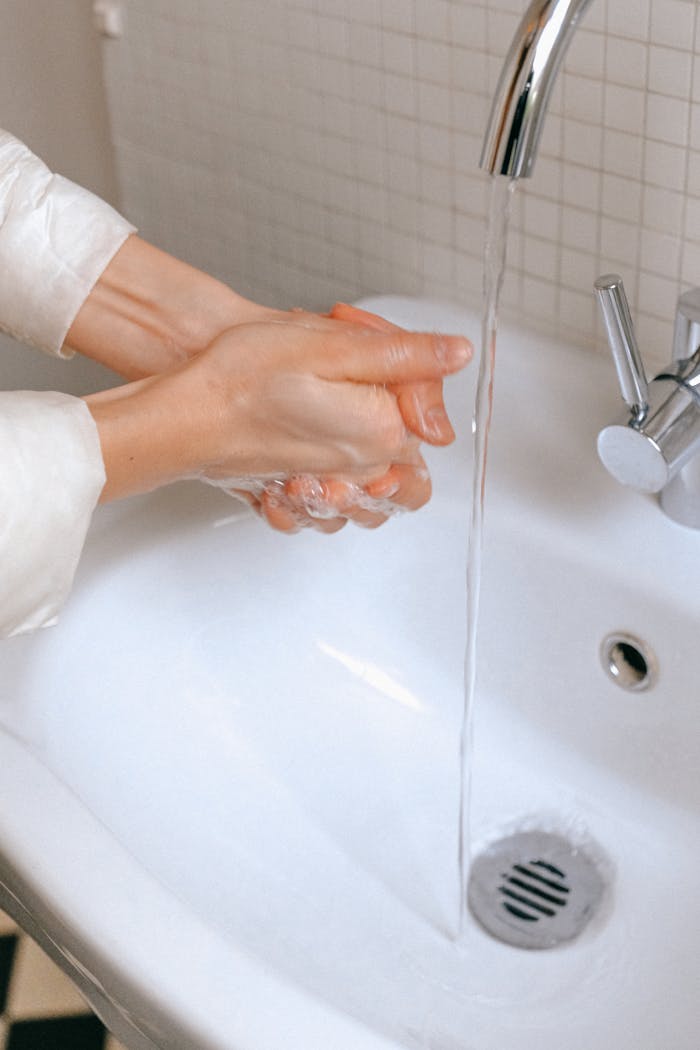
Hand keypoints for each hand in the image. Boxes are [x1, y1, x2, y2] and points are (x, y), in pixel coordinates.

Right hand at [84, 312, 470, 502]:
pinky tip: (309, 457)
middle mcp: (364, 470)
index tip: (368, 348)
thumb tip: (457, 354)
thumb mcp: (330, 345)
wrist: (183, 415)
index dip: (406, 369)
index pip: (428, 407)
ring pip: (378, 486)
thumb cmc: (241, 377)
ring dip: (368, 457)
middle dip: (393, 413)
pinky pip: (334, 503)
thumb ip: (404, 355)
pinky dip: (328, 483)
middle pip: (411, 450)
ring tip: (331, 414)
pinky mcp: (304, 495)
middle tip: (352, 381)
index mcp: (382, 432)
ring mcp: (332, 488)